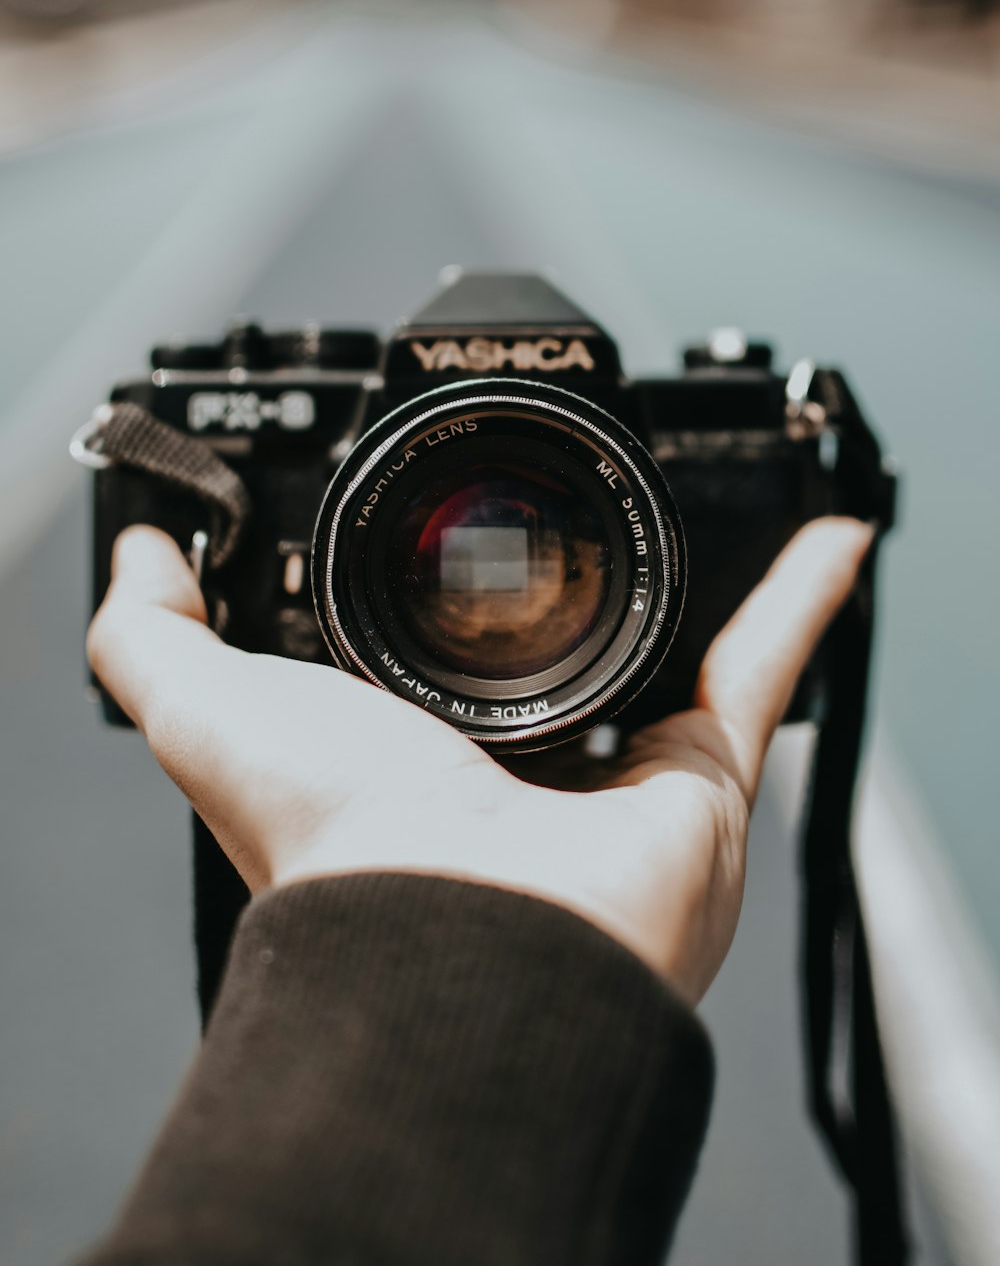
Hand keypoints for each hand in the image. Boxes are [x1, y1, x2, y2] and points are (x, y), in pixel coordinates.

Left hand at [87, 518, 871, 1002]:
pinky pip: (765, 666)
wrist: (456, 942)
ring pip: (672, 651)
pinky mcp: (700, 775)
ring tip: (716, 505)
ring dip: (704, 582)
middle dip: (578, 586)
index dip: (439, 588)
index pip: (431, 653)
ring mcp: (614, 774)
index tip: (446, 514)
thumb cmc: (334, 839)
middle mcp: (513, 770)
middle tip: (593, 504)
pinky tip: (825, 531)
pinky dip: (804, 601)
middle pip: (557, 655)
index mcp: (407, 756)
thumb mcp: (206, 712)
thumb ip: (152, 632)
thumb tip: (146, 550)